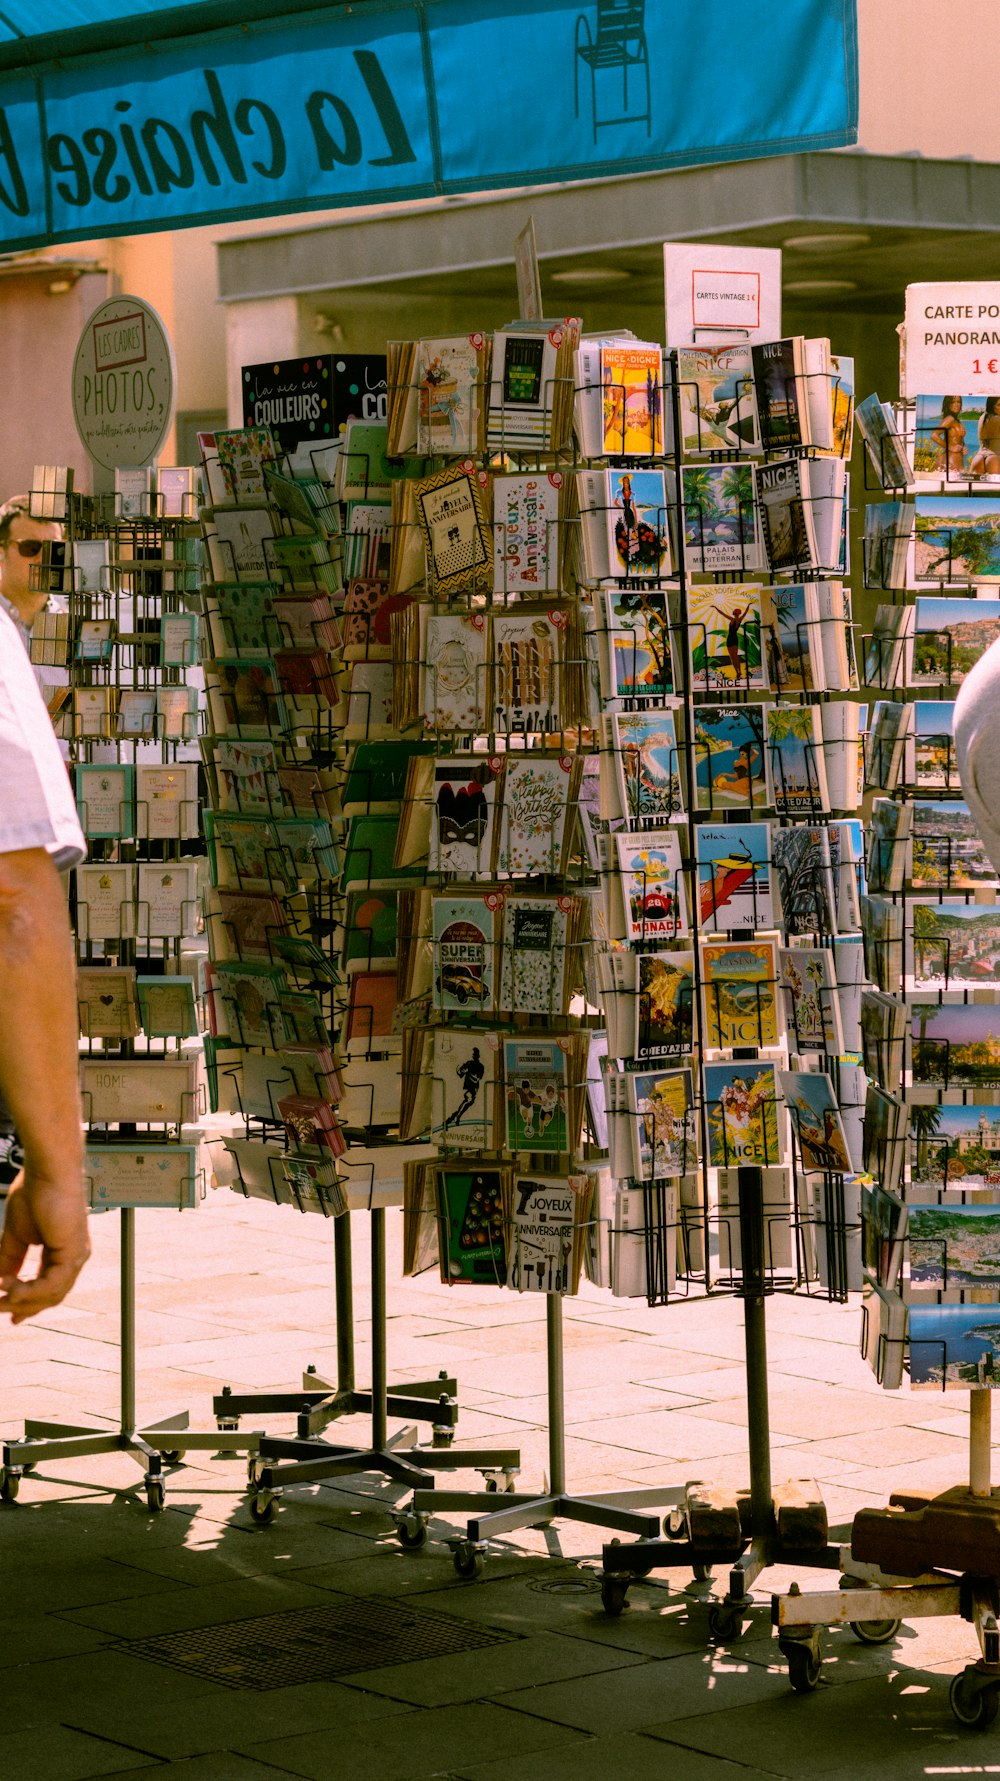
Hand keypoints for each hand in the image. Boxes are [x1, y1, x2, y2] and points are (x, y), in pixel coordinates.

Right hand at [0, 1168, 89, 1323]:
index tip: (8, 1313)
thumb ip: (10, 1259)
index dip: (28, 1302)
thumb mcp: (16, 1235)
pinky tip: (9, 1286)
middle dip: (23, 1306)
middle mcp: (73, 1257)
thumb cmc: (35, 1193)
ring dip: (22, 1299)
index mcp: (62, 1252)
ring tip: (0, 1296)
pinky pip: (52, 1284)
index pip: (48, 1287)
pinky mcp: (74, 1252)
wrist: (48, 1171)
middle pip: (51, 1296)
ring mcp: (76, 1256)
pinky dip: (29, 1290)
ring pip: (51, 1295)